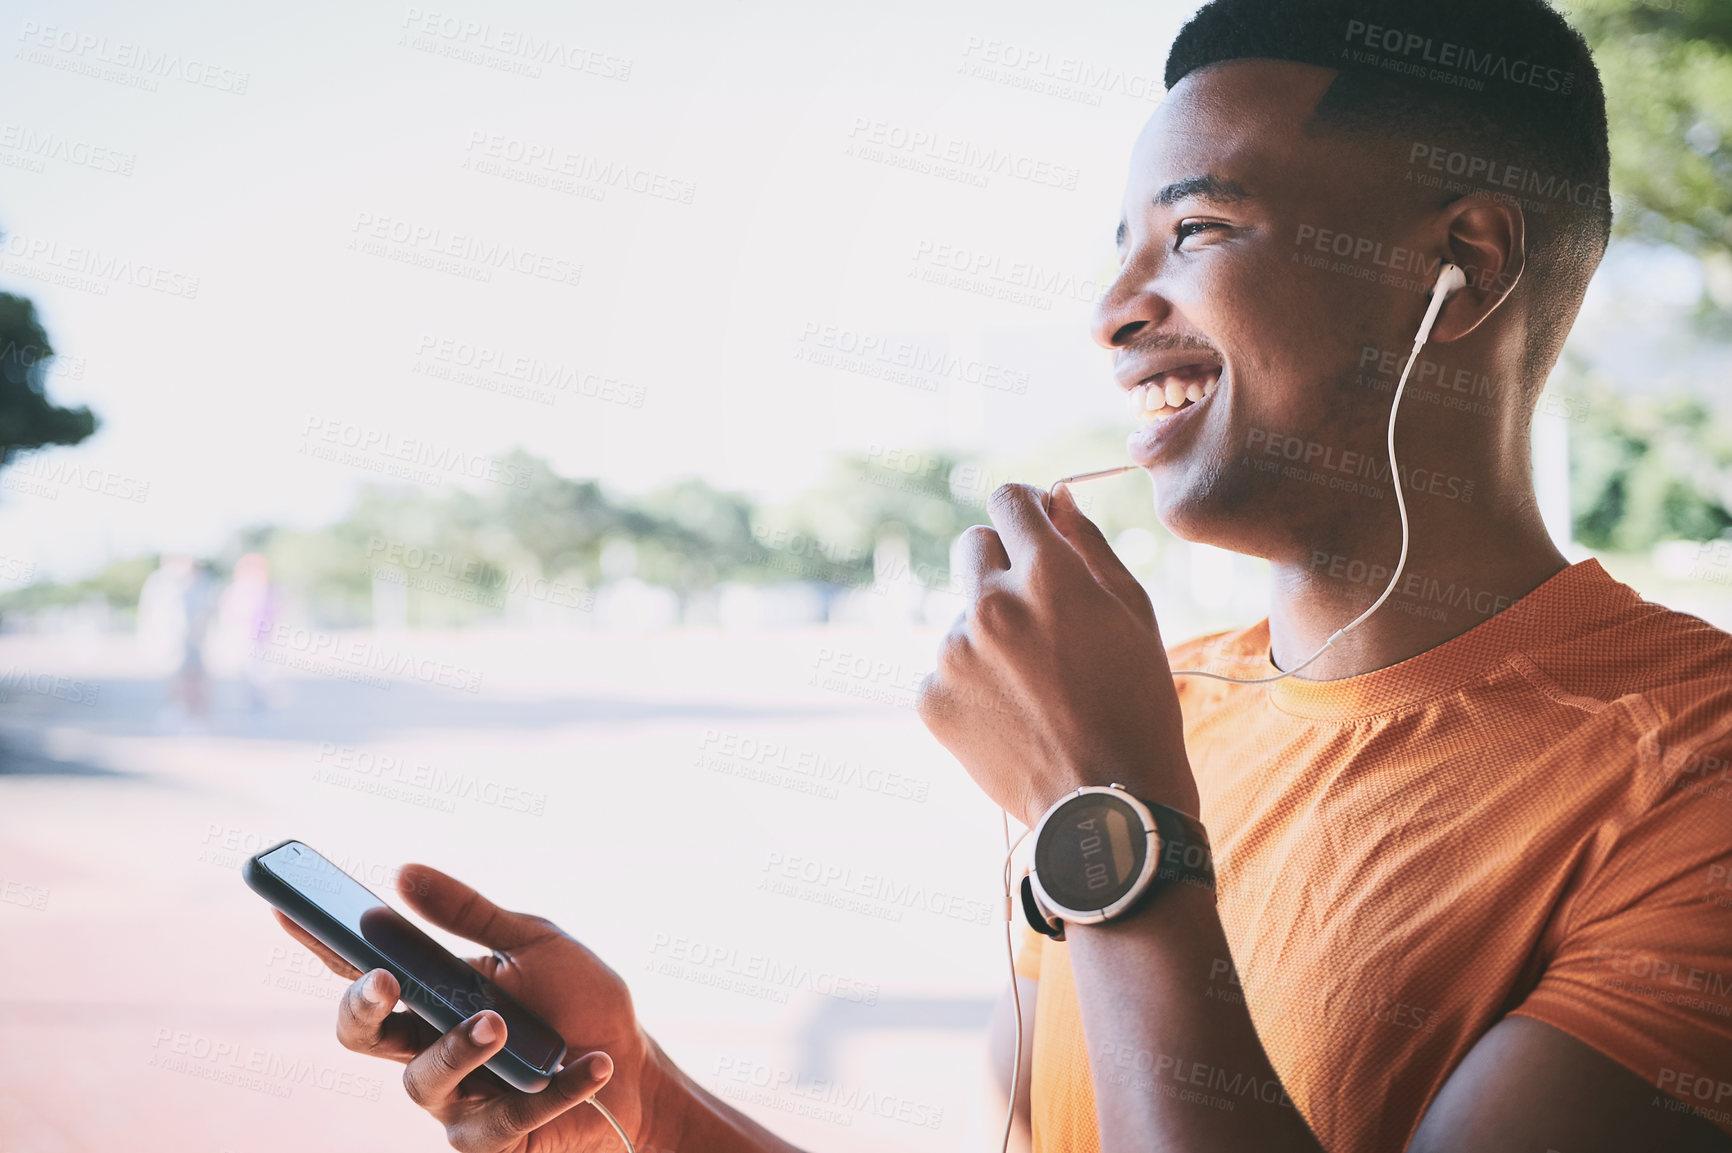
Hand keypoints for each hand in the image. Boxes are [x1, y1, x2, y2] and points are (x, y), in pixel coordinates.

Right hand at [275, 864, 669, 1151]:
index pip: (363, 965)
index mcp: (431, 994)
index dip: (320, 939)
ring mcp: (454, 1097)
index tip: (288, 901)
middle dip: (362, 1005)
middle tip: (386, 979)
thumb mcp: (535, 943)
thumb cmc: (579, 1002)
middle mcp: (428, 1046)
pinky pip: (502, 1120)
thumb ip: (472, 914)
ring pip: (423, 1080)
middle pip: (361, 1034)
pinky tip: (591, 1063)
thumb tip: (402, 872)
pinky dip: (553, 1089)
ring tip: (500, 1022)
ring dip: (461, 1047)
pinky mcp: (490, 1138)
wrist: (637, 1069)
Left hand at [916, 482, 1196, 826]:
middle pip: (974, 546)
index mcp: (1047, 575)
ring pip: (963, 613)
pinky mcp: (931, 697)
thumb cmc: (1136, 705)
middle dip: (1003, 563)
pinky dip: (972, 679)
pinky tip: (1013, 712)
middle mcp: (990, 605)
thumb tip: (1056, 497)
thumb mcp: (1134, 613)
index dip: (1026, 511)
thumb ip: (1089, 543)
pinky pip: (947, 664)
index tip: (1035, 529)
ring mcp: (954, 653)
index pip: (1009, 500)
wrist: (1108, 806)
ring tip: (1036, 683)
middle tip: (1039, 610)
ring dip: (991, 631)